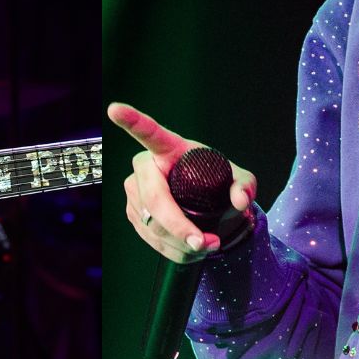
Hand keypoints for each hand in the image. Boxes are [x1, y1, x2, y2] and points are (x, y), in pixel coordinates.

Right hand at [108, 101, 257, 263]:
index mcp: (168, 147)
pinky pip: (148, 236)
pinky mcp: (133, 212)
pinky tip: (189, 250)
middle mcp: (145, 166)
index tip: (114, 109)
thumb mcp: (237, 178)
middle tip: (204, 243)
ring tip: (207, 246)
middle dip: (178, 226)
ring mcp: (134, 190)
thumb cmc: (215, 179)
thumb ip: (244, 185)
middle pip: (154, 199)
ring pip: (151, 223)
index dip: (131, 121)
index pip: (148, 132)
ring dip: (180, 243)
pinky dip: (171, 249)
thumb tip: (240, 200)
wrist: (204, 200)